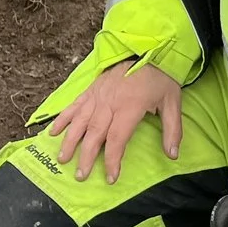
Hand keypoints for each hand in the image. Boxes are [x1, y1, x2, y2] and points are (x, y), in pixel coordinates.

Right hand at [50, 60, 181, 186]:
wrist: (148, 49)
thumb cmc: (161, 79)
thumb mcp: (173, 103)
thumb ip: (172, 130)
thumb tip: (173, 155)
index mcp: (130, 106)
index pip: (117, 138)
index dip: (113, 159)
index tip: (110, 177)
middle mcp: (109, 102)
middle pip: (95, 133)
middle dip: (86, 156)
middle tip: (80, 176)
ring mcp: (97, 95)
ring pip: (80, 121)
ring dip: (70, 141)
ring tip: (63, 159)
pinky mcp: (91, 89)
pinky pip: (74, 106)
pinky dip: (62, 119)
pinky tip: (53, 132)